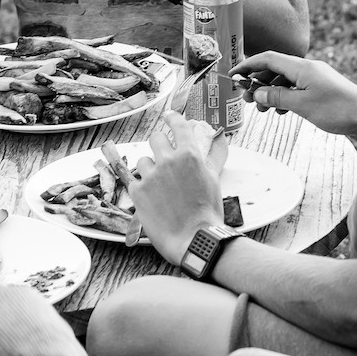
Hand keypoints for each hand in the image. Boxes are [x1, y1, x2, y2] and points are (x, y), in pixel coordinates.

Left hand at [131, 112, 231, 265]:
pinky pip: (136, 180)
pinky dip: (142, 187)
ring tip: (161, 188)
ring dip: (150, 170)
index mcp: (189, 155)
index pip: (178, 125)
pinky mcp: (137, 190)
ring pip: (144, 161)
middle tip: (164, 159)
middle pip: (155, 138)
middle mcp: (168, 161)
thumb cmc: (207, 213)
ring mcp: (151, 175)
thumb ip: (213, 156)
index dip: (172, 118)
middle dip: (160, 146)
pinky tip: (153, 200)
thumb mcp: (213, 180)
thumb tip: (220, 139)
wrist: (193, 239)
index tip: (168, 116)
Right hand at [232, 52, 356, 140]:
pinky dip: (284, 97)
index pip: (267, 59)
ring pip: (284, 80)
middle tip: (245, 98)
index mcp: (301, 67)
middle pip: (274, 69)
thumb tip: (256, 92)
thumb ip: (276, 97)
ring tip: (262, 108)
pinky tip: (281, 110)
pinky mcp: (321, 88)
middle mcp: (308, 68)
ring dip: (270, 92)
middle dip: (257, 81)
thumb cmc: (338, 109)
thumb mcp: (301, 104)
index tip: (233, 75)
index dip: (248, 65)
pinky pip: (295, 88)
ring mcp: (315, 78)